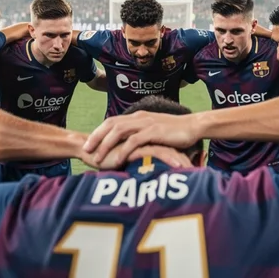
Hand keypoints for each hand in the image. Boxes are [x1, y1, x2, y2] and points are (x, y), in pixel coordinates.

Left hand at [83, 111, 201, 165]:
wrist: (193, 126)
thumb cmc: (174, 131)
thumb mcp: (153, 131)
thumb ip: (140, 134)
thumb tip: (129, 144)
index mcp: (137, 116)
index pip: (112, 121)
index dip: (98, 132)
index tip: (88, 143)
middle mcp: (138, 117)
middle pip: (110, 125)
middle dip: (96, 137)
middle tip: (85, 150)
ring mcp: (146, 124)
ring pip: (119, 132)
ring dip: (106, 145)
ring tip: (97, 158)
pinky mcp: (154, 132)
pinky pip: (134, 141)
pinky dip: (124, 150)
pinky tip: (118, 160)